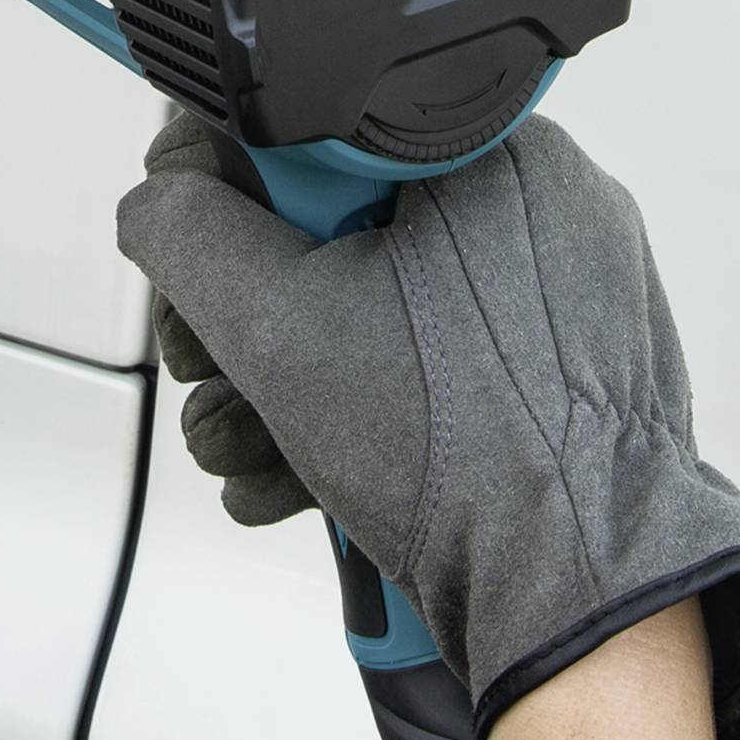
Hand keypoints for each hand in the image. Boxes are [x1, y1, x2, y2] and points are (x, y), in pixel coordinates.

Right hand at [116, 114, 739, 739]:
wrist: (584, 603)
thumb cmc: (467, 461)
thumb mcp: (275, 327)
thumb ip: (188, 234)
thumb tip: (155, 201)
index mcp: (492, 148)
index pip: (317, 135)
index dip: (231, 204)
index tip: (204, 272)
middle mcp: (543, 202)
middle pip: (339, 227)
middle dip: (250, 321)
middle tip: (216, 374)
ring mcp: (566, 290)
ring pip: (383, 303)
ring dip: (294, 382)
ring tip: (257, 454)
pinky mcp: (570, 367)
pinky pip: (441, 355)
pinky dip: (373, 406)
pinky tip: (312, 472)